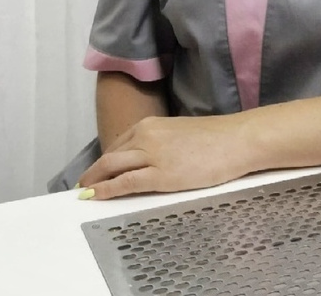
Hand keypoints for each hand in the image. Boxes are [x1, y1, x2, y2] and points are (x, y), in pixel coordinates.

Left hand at [77, 114, 253, 199]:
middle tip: (83, 185)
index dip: (104, 160)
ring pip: (111, 167)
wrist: (236, 141)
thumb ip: (161, 143)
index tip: (97, 171)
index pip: (119, 144)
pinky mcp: (159, 175)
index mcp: (151, 125)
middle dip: (93, 172)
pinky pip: (124, 183)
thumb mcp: (181, 134)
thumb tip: (151, 158)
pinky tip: (95, 196)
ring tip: (85, 193)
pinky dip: (106, 190)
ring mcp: (152, 155)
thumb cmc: (217, 138)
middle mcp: (146, 136)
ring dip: (94, 181)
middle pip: (110, 156)